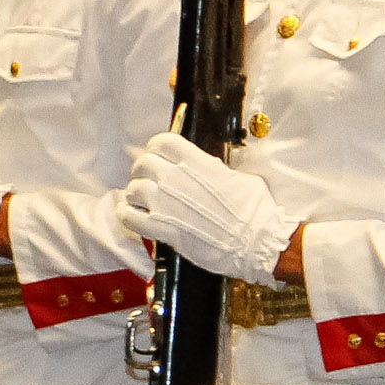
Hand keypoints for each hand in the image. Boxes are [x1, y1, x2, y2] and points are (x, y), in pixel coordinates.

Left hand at [122, 132, 294, 285]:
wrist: (257, 243)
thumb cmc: (256, 212)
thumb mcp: (241, 178)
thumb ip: (216, 170)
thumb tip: (210, 170)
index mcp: (197, 162)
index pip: (161, 141)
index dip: (157, 149)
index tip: (160, 157)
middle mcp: (176, 178)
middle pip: (143, 163)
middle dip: (145, 172)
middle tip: (152, 182)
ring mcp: (165, 203)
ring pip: (133, 189)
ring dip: (137, 195)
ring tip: (145, 203)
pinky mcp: (162, 228)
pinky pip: (128, 217)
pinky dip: (127, 216)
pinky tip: (134, 217)